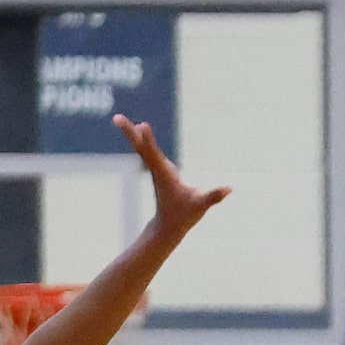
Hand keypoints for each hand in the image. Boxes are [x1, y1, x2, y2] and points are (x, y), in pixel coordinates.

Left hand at [117, 115, 229, 237]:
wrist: (168, 227)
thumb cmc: (184, 216)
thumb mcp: (200, 206)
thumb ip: (213, 197)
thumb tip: (229, 189)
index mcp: (165, 175)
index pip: (154, 156)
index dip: (149, 141)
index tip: (142, 125)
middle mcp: (157, 169)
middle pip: (141, 148)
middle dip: (130, 133)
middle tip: (116, 117)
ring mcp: (157, 169)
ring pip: (142, 148)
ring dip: (132, 133)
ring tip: (119, 119)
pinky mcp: (160, 169)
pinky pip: (148, 150)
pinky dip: (143, 139)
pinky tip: (139, 129)